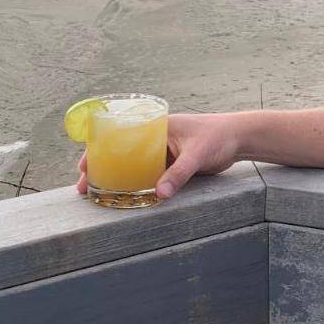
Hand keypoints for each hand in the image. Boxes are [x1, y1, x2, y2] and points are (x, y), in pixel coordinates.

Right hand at [76, 112, 243, 198]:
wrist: (239, 139)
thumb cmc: (218, 137)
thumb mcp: (196, 155)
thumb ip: (179, 173)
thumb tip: (160, 193)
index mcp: (155, 126)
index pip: (118, 135)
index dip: (97, 150)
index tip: (84, 165)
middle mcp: (155, 137)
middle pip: (120, 153)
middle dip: (101, 169)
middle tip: (84, 188)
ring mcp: (162, 151)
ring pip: (133, 166)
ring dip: (117, 179)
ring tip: (99, 195)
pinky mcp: (172, 164)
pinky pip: (149, 174)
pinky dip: (136, 184)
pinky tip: (126, 197)